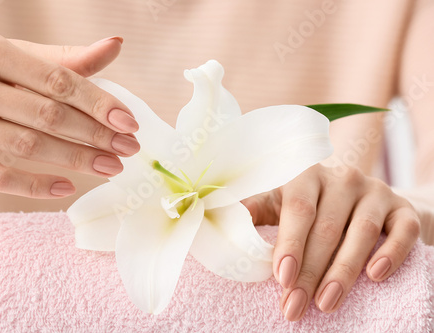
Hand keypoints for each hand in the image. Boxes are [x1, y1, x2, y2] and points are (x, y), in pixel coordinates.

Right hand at [0, 29, 139, 197]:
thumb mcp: (6, 54)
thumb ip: (61, 58)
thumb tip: (115, 45)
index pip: (59, 81)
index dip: (99, 103)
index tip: (130, 123)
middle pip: (48, 115)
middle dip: (95, 135)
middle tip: (129, 150)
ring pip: (27, 147)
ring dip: (75, 160)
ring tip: (111, 168)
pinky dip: (33, 185)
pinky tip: (67, 188)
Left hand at [242, 164, 419, 320]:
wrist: (359, 199)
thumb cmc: (310, 205)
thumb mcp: (279, 202)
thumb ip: (254, 209)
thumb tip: (216, 218)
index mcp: (307, 175)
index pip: (298, 209)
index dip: (290, 244)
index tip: (281, 278)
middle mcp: (342, 178)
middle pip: (327, 227)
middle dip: (310, 272)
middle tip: (294, 307)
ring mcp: (375, 191)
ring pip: (362, 231)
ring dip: (344, 271)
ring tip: (325, 303)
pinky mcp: (403, 208)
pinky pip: (403, 230)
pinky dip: (392, 252)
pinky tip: (376, 275)